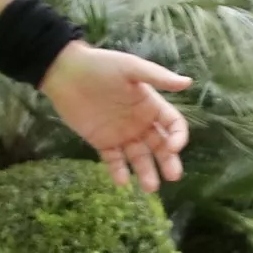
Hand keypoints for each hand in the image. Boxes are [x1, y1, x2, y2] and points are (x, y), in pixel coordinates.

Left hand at [43, 45, 193, 190]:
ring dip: (146, 172)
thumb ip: (157, 77)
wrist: (65, 72)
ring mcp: (121, 133)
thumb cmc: (101, 65)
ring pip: (139, 157)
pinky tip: (122, 181)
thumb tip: (188, 82)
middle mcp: (140, 122)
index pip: (173, 125)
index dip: (178, 137)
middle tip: (172, 176)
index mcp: (151, 105)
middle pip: (160, 146)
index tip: (173, 147)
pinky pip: (113, 160)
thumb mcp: (130, 67)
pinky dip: (118, 171)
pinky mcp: (102, 141)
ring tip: (149, 187)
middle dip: (167, 161)